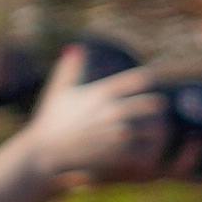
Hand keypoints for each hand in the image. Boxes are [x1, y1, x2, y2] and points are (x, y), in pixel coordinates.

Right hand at [19, 51, 172, 190]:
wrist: (43, 153)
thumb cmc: (51, 122)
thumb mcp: (58, 91)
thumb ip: (70, 68)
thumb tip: (75, 47)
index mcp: (103, 92)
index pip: (143, 79)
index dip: (151, 84)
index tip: (149, 92)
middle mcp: (113, 109)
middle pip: (157, 103)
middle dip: (158, 110)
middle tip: (156, 117)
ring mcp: (118, 132)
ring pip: (158, 128)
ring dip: (158, 133)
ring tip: (154, 137)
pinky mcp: (119, 153)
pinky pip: (149, 151)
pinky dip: (150, 153)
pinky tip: (144, 154)